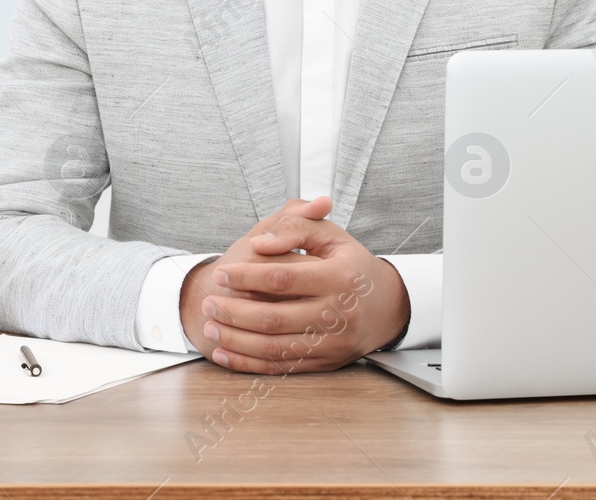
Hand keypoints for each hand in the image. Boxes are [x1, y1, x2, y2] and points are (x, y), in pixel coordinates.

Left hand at [198, 196, 409, 373]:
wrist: (387, 306)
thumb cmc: (352, 266)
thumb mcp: (331, 235)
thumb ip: (296, 227)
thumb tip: (261, 244)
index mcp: (339, 277)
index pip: (283, 278)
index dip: (246, 275)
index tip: (221, 273)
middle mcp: (338, 314)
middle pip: (274, 317)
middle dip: (233, 312)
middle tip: (208, 301)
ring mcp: (332, 343)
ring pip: (274, 348)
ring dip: (235, 340)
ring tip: (210, 326)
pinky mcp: (325, 364)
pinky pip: (280, 368)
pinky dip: (248, 364)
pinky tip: (225, 353)